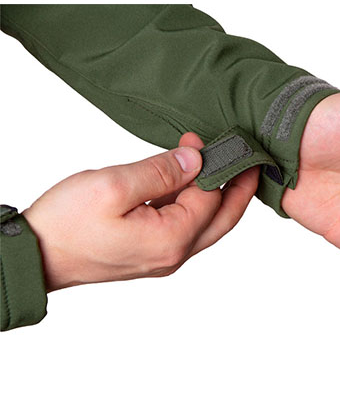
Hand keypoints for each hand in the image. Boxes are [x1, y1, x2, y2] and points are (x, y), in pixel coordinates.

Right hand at [24, 133, 258, 290]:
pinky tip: (182, 183)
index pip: (212, 199)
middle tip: (248, 161)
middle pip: (221, 219)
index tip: (205, 139)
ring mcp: (162, 256)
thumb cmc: (66, 225)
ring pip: (203, 223)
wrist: (35, 256)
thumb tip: (195, 160)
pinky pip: (182, 227)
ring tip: (212, 162)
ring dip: (210, 194)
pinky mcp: (150, 252)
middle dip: (237, 188)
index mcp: (171, 240)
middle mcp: (174, 254)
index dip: (213, 165)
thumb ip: (160, 172)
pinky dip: (188, 203)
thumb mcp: (113, 187)